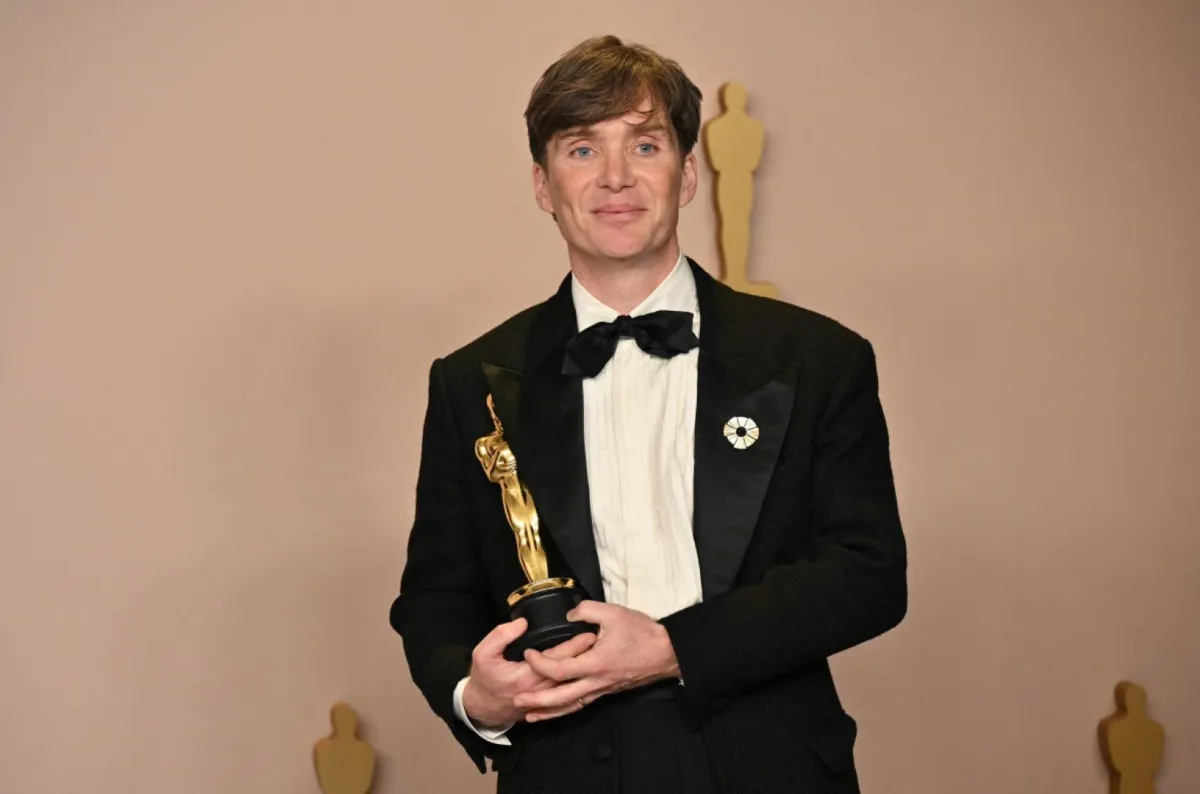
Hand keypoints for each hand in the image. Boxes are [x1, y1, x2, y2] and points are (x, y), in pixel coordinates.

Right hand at [461, 617, 596, 728]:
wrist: (482, 708)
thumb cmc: (483, 678)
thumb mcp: (483, 654)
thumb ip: (501, 636)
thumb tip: (523, 624)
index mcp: (526, 677)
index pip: (555, 659)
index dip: (573, 646)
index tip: (589, 633)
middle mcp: (540, 690)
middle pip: (569, 670)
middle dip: (586, 654)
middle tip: (602, 639)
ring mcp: (545, 698)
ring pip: (571, 682)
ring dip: (585, 667)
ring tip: (600, 651)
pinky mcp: (547, 702)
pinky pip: (567, 693)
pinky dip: (580, 682)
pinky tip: (588, 670)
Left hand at [512, 601, 678, 721]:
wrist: (667, 652)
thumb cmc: (642, 633)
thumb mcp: (613, 613)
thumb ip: (586, 611)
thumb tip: (569, 616)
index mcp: (596, 663)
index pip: (559, 670)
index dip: (540, 663)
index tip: (529, 653)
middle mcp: (597, 682)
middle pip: (561, 698)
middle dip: (537, 701)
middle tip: (517, 699)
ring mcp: (602, 689)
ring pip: (571, 705)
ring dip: (549, 711)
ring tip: (530, 715)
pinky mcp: (607, 690)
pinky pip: (582, 703)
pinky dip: (566, 709)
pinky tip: (557, 711)